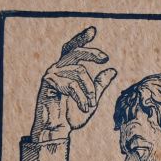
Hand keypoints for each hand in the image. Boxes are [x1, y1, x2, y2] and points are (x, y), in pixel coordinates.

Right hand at [30, 26, 116, 140]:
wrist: (57, 130)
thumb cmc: (71, 115)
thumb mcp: (91, 99)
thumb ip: (100, 85)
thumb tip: (112, 70)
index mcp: (66, 70)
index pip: (73, 49)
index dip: (82, 39)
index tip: (93, 30)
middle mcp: (57, 69)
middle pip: (74, 51)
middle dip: (90, 52)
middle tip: (104, 58)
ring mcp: (51, 74)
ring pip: (79, 72)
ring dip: (89, 90)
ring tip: (91, 105)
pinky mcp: (48, 82)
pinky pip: (71, 84)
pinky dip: (81, 96)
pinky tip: (84, 107)